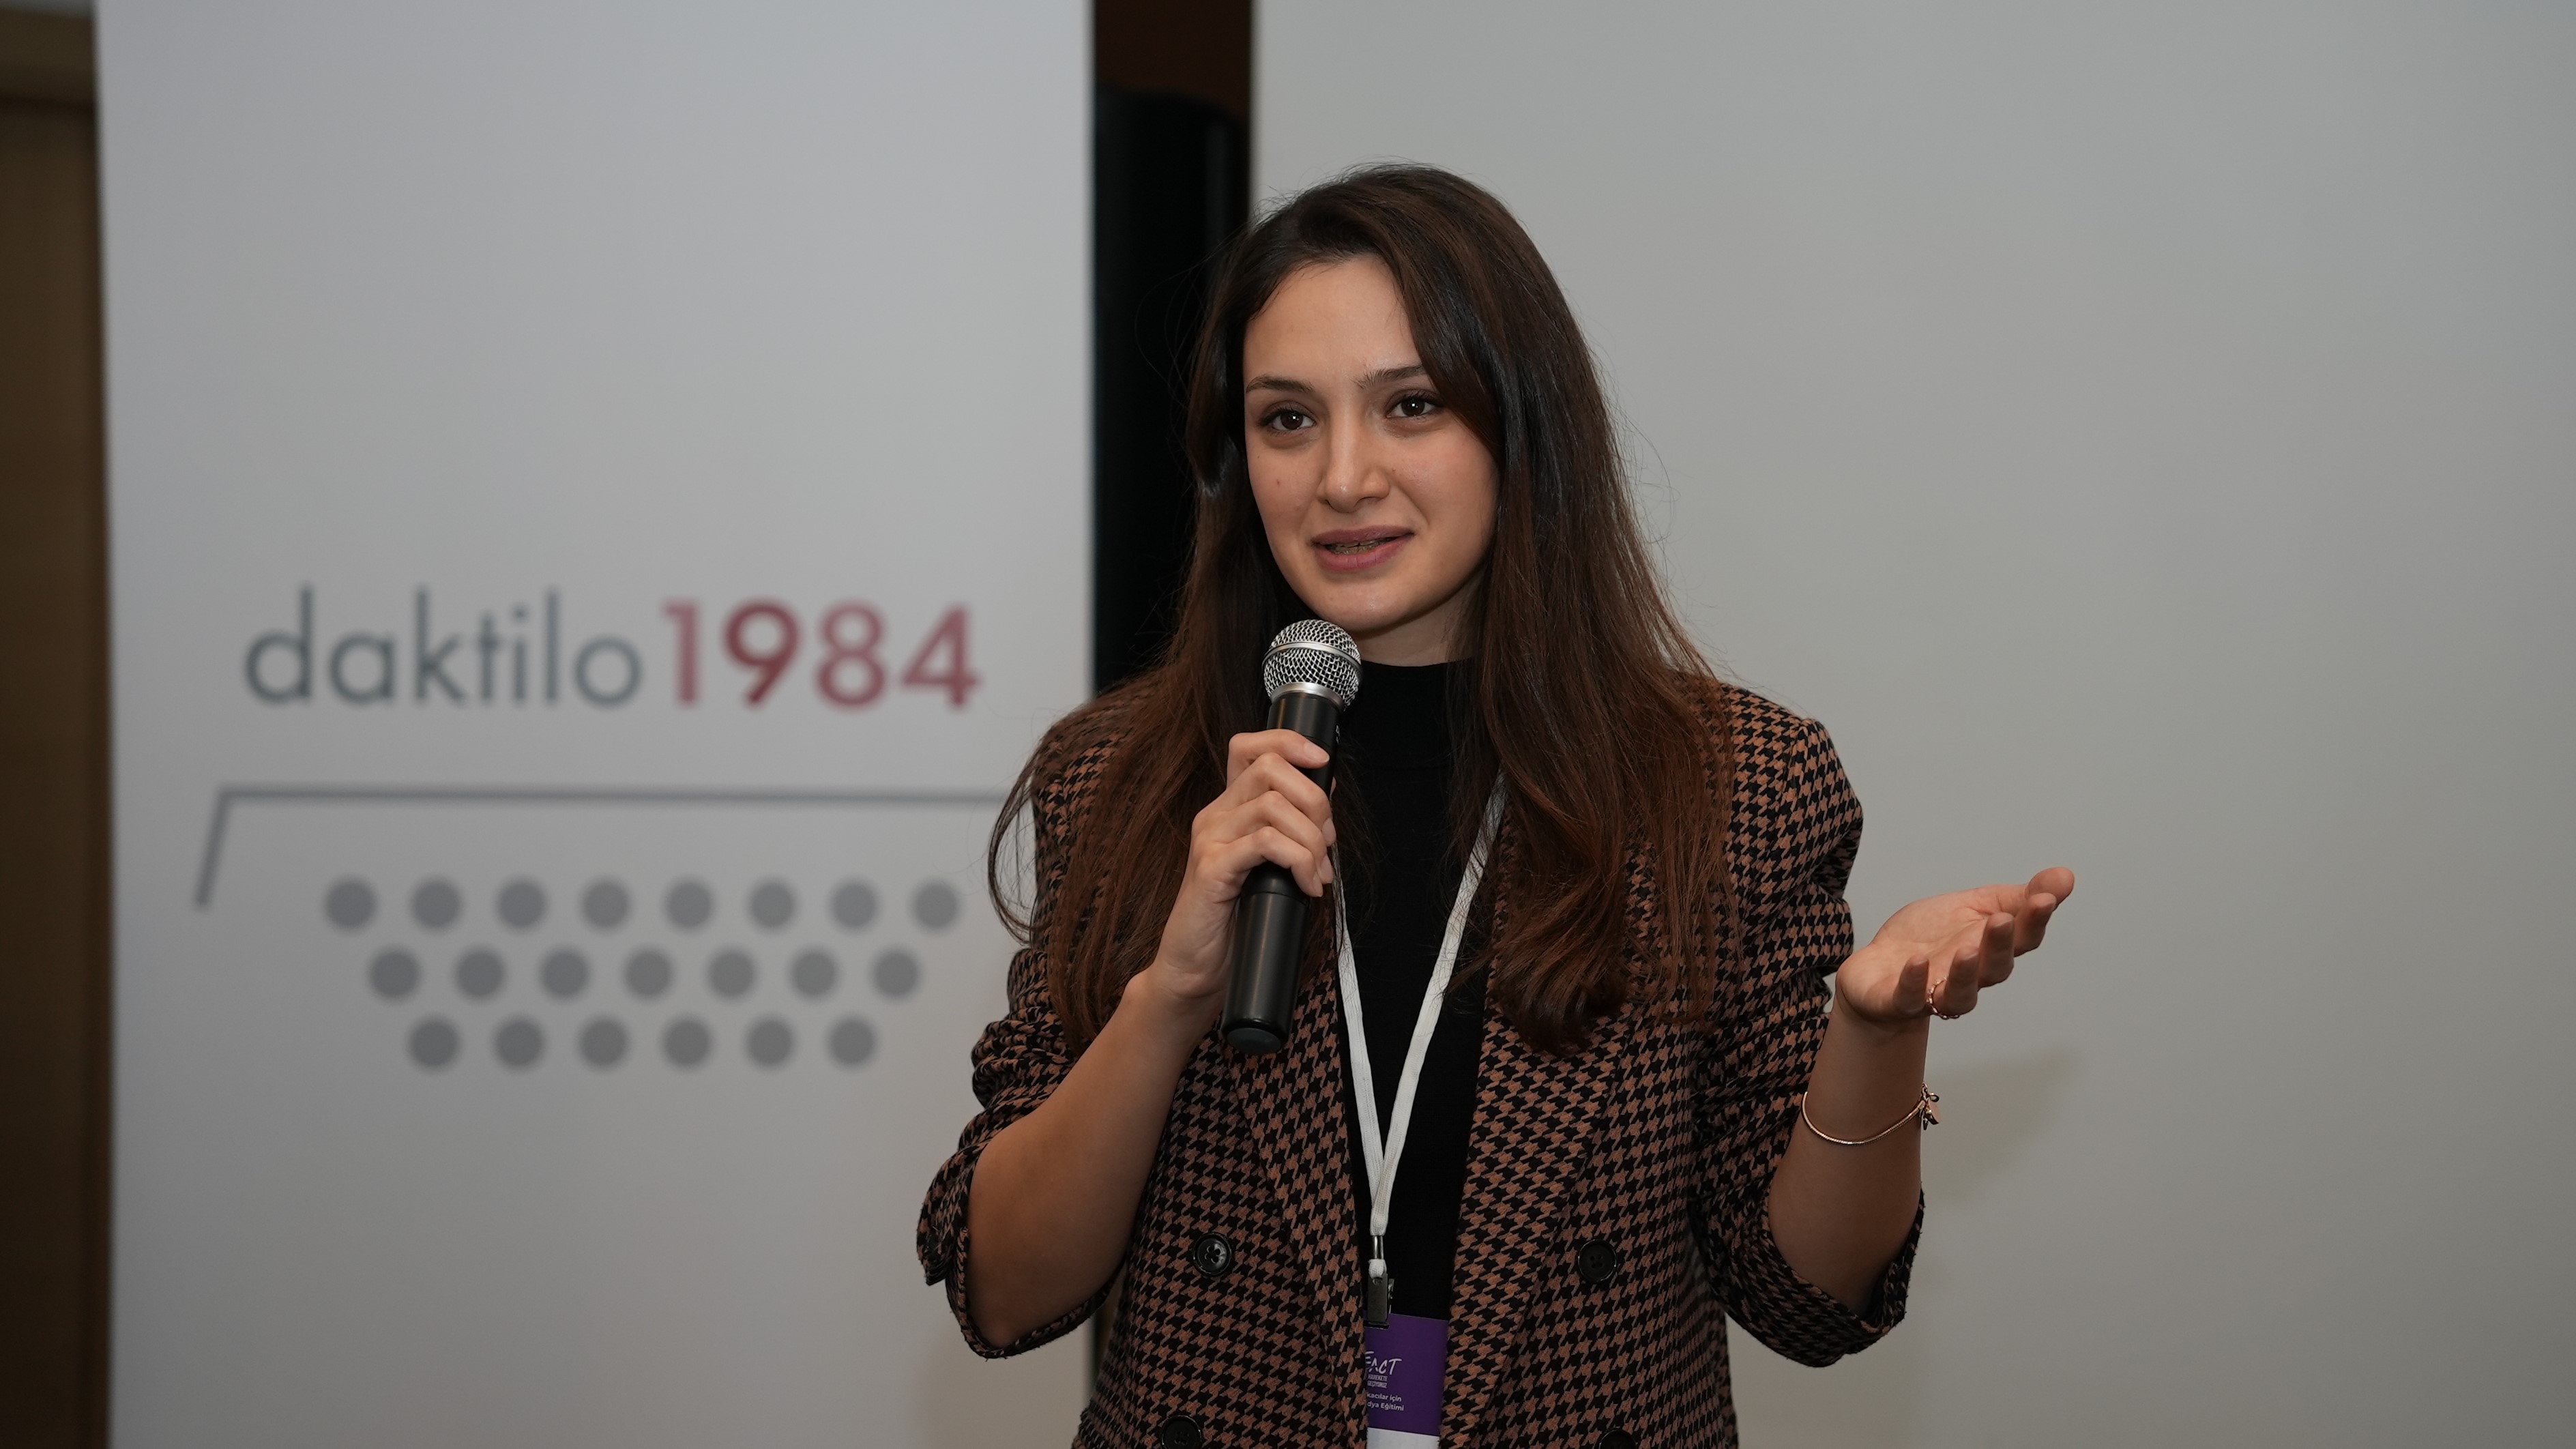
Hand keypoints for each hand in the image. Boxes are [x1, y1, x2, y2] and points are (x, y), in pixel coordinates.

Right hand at [1143, 730, 1337, 1015]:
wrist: (1198, 968)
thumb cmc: (1234, 920)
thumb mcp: (1269, 865)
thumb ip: (1289, 826)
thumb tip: (1325, 786)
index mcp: (1228, 810)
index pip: (1250, 748)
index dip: (1289, 743)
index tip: (1321, 762)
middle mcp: (1215, 817)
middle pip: (1270, 768)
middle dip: (1315, 800)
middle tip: (1327, 842)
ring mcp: (1209, 841)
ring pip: (1273, 805)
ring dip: (1311, 838)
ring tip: (1319, 873)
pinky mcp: (1211, 869)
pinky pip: (1265, 843)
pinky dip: (1299, 861)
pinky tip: (1307, 886)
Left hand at [1835, 867, 2073, 1028]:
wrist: (1878, 967)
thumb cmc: (1931, 938)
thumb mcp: (1974, 907)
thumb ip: (2017, 897)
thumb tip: (2065, 876)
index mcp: (1991, 949)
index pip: (2021, 938)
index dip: (2034, 920)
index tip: (2045, 898)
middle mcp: (1971, 976)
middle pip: (1995, 967)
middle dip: (2000, 945)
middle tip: (2002, 920)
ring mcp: (1936, 992)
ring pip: (1960, 992)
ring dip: (1965, 972)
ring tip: (1966, 950)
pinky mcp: (1900, 1001)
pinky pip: (1909, 997)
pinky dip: (1914, 983)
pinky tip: (1916, 963)